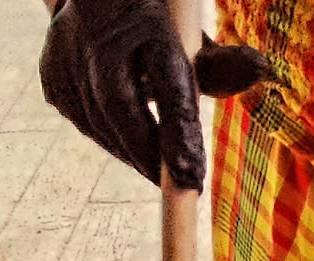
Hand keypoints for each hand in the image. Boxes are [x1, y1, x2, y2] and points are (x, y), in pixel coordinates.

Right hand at [40, 0, 270, 190]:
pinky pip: (85, 122)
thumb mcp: (192, 40)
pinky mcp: (52, 74)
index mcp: (144, 23)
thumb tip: (261, 68)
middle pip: (121, 110)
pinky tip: (130, 147)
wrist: (100, 1)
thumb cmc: (159, 28)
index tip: (192, 178)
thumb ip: (223, 64)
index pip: (166, 85)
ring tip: (163, 175)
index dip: (179, 134)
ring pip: (100, 123)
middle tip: (183, 189)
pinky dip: (111, 142)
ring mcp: (67, 54)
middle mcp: (98, 36)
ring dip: (133, 155)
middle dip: (152, 157)